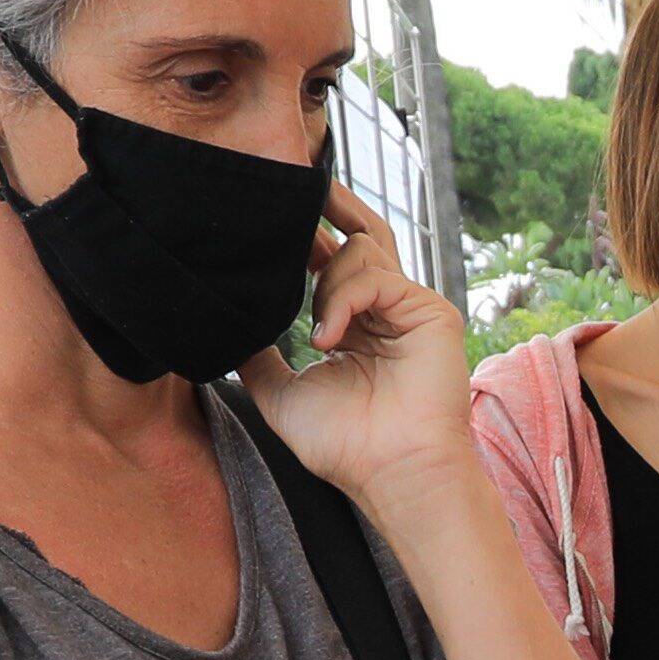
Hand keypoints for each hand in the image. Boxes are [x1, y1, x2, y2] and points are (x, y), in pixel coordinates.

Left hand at [244, 182, 478, 509]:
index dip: (307, 237)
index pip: (335, 260)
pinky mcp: (432, 313)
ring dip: (327, 278)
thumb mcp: (279, 391)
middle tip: (294, 186)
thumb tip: (226, 321)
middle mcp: (387, 311)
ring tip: (318, 331)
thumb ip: (257, 353)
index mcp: (358, 325)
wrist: (391, 473)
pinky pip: (376, 276)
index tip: (270, 224)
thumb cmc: (345, 445)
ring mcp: (412, 309)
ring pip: (363, 248)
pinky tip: (330, 338)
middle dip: (330, 205)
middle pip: (363, 232)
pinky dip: (343, 299)